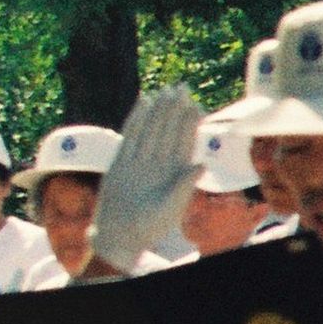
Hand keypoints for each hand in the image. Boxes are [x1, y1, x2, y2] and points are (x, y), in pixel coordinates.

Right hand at [90, 87, 203, 274]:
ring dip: (159, 110)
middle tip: (182, 87)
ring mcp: (140, 160)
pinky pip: (130, 134)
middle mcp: (160, 163)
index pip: (185, 142)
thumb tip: (202, 164)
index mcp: (176, 173)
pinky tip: (143, 101)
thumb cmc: (149, 227)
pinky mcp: (121, 160)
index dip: (190, 124)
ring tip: (166, 91)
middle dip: (176, 110)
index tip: (196, 105)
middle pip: (169, 130)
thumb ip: (184, 185)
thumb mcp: (171, 208)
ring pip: (152, 129)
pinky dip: (136, 118)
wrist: (120, 236)